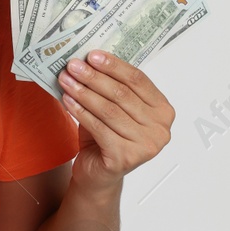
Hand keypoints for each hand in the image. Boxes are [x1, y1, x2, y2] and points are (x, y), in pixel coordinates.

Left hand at [56, 49, 174, 189]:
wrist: (98, 175)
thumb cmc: (106, 138)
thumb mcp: (113, 108)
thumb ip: (109, 87)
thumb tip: (89, 60)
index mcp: (163, 110)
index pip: (138, 80)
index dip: (114, 66)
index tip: (92, 55)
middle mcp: (160, 128)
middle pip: (122, 94)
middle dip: (94, 77)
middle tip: (73, 66)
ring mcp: (146, 145)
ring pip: (109, 110)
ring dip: (84, 92)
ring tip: (66, 80)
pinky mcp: (127, 158)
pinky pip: (99, 127)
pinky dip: (80, 111)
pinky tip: (67, 100)